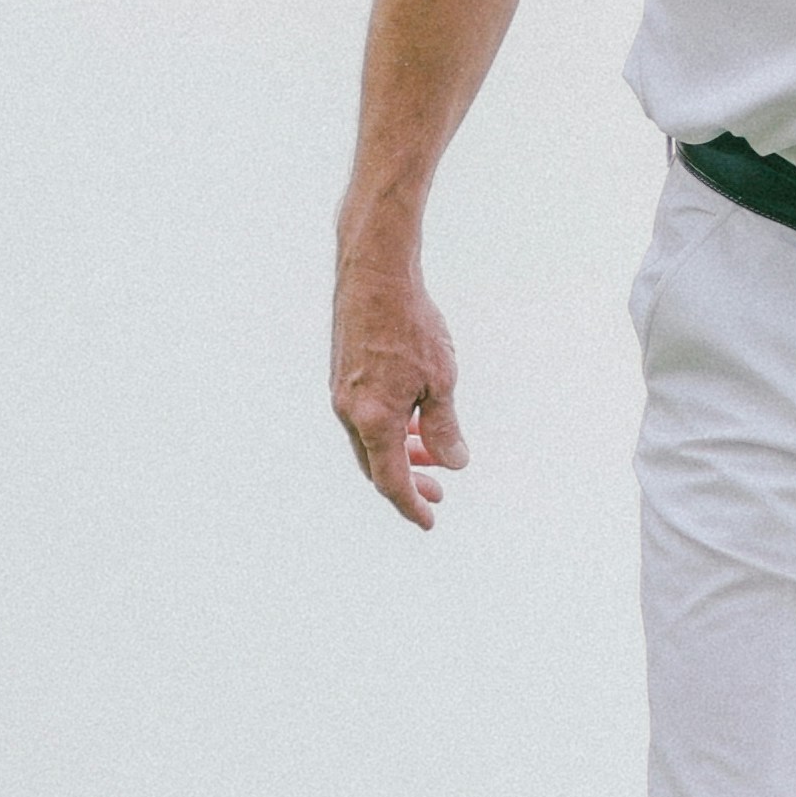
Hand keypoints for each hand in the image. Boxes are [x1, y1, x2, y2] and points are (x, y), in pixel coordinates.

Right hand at [328, 248, 460, 529]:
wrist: (374, 275)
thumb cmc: (411, 325)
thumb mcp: (441, 381)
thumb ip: (444, 427)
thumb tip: (454, 464)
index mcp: (372, 420)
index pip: (390, 481)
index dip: (411, 504)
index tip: (429, 520)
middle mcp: (349, 413)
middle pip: (375, 466)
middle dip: (406, 483)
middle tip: (437, 493)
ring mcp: (341, 395)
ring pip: (369, 441)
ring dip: (399, 455)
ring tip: (430, 455)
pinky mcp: (342, 377)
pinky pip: (363, 418)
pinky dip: (388, 429)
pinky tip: (414, 418)